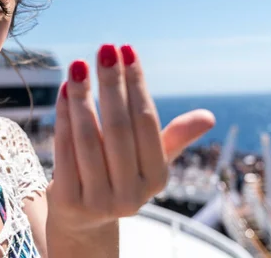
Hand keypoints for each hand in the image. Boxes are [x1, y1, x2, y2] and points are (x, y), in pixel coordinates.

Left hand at [46, 44, 214, 232]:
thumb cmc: (118, 177)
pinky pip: (64, 149)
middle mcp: (132, 194)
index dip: (136, 85)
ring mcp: (99, 200)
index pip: (146, 122)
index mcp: (157, 179)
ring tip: (78, 65)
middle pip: (118, 128)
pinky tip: (63, 91)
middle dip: (111, 84)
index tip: (126, 50)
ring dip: (82, 97)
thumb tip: (208, 118)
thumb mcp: (148, 162)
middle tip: (104, 48)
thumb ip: (173, 139)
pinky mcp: (69, 200)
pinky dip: (62, 117)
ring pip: (88, 138)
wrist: (83, 221)